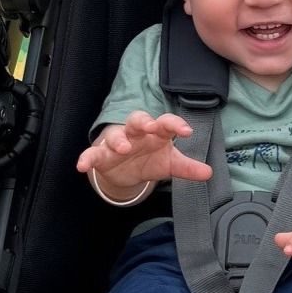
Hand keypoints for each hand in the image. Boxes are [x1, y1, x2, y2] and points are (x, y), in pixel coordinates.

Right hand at [75, 111, 214, 194]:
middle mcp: (136, 133)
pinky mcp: (100, 154)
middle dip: (143, 121)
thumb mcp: (169, 164)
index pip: (166, 123)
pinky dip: (86, 158)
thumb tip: (209, 173)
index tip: (187, 131)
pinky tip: (82, 165)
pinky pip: (92, 153)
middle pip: (138, 119)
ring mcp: (117, 142)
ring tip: (123, 148)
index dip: (176, 125)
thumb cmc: (150, 159)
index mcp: (156, 132)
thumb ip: (187, 167)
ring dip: (118, 139)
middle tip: (151, 127)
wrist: (126, 171)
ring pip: (115, 134)